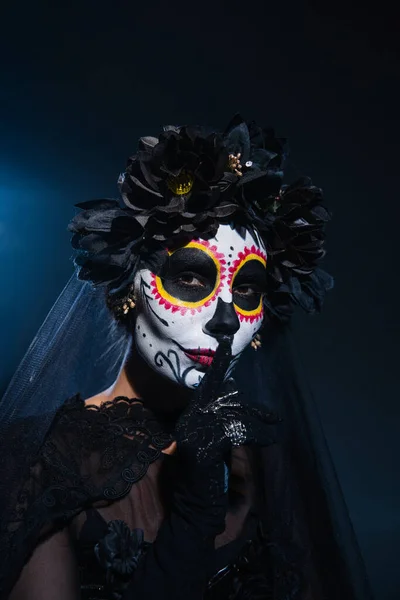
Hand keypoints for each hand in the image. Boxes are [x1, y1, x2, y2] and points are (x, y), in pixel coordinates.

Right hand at [175, 335, 278, 466]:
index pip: (206, 385)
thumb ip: (222, 419)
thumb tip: (236, 394)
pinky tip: (268, 439)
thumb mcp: (216, 441)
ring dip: (258, 425)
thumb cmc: (209, 476)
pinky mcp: (203, 446)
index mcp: (190, 416)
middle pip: (226, 400)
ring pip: (235, 416)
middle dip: (252, 410)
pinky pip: (237, 431)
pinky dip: (257, 434)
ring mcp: (193, 432)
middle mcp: (189, 420)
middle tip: (274, 418)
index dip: (219, 364)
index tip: (226, 343)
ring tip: (273, 432)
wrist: (195, 510)